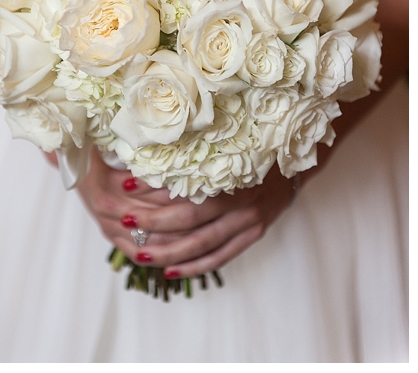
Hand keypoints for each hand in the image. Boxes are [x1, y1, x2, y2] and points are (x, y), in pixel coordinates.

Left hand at [76, 147, 296, 276]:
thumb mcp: (222, 144)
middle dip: (153, 225)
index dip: (151, 190)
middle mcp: (240, 204)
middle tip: (124, 223)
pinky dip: (195, 267)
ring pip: (203, 246)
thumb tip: (146, 154)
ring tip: (140, 254)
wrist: (295, 159)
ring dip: (169, 253)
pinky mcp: (254, 235)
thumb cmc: (250, 145)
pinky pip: (220, 257)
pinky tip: (170, 271)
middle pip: (190, 222)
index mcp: (229, 177)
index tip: (122, 185)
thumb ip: (190, 153)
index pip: (183, 190)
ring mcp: (249, 223)